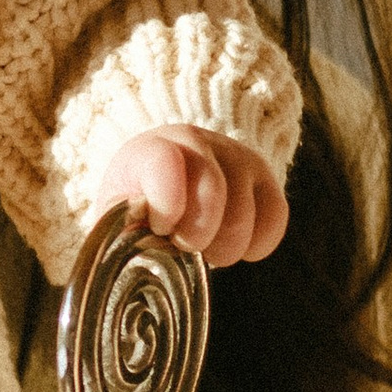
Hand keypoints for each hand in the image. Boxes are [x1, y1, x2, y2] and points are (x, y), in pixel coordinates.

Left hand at [95, 126, 287, 265]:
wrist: (168, 188)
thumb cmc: (139, 210)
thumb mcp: (117, 219)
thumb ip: (120, 232)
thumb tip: (135, 248)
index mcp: (148, 149)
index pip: (163, 162)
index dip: (167, 203)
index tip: (161, 228)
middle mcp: (195, 142)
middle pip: (212, 189)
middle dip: (196, 235)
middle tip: (182, 245)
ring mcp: (235, 155)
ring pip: (243, 213)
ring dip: (223, 248)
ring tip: (205, 249)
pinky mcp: (264, 177)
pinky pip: (274, 219)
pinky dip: (255, 246)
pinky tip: (231, 246)